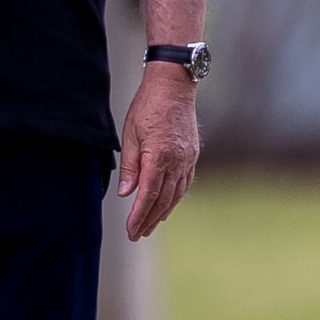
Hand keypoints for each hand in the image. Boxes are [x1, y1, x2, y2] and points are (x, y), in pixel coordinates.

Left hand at [118, 66, 200, 239]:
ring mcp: (188, 158)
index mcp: (158, 156)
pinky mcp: (192, 154)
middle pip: (163, 199)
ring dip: (163, 212)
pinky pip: (185, 183)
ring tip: (151, 225)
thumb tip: (126, 193)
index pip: (148, 195)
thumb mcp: (130, 135)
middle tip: (138, 234)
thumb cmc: (148, 105)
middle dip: (149, 219)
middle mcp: (177, 161)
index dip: (139, 216)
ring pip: (176, 194)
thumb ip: (129, 167)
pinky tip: (167, 204)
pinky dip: (175, 197)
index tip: (131, 230)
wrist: (174, 85)